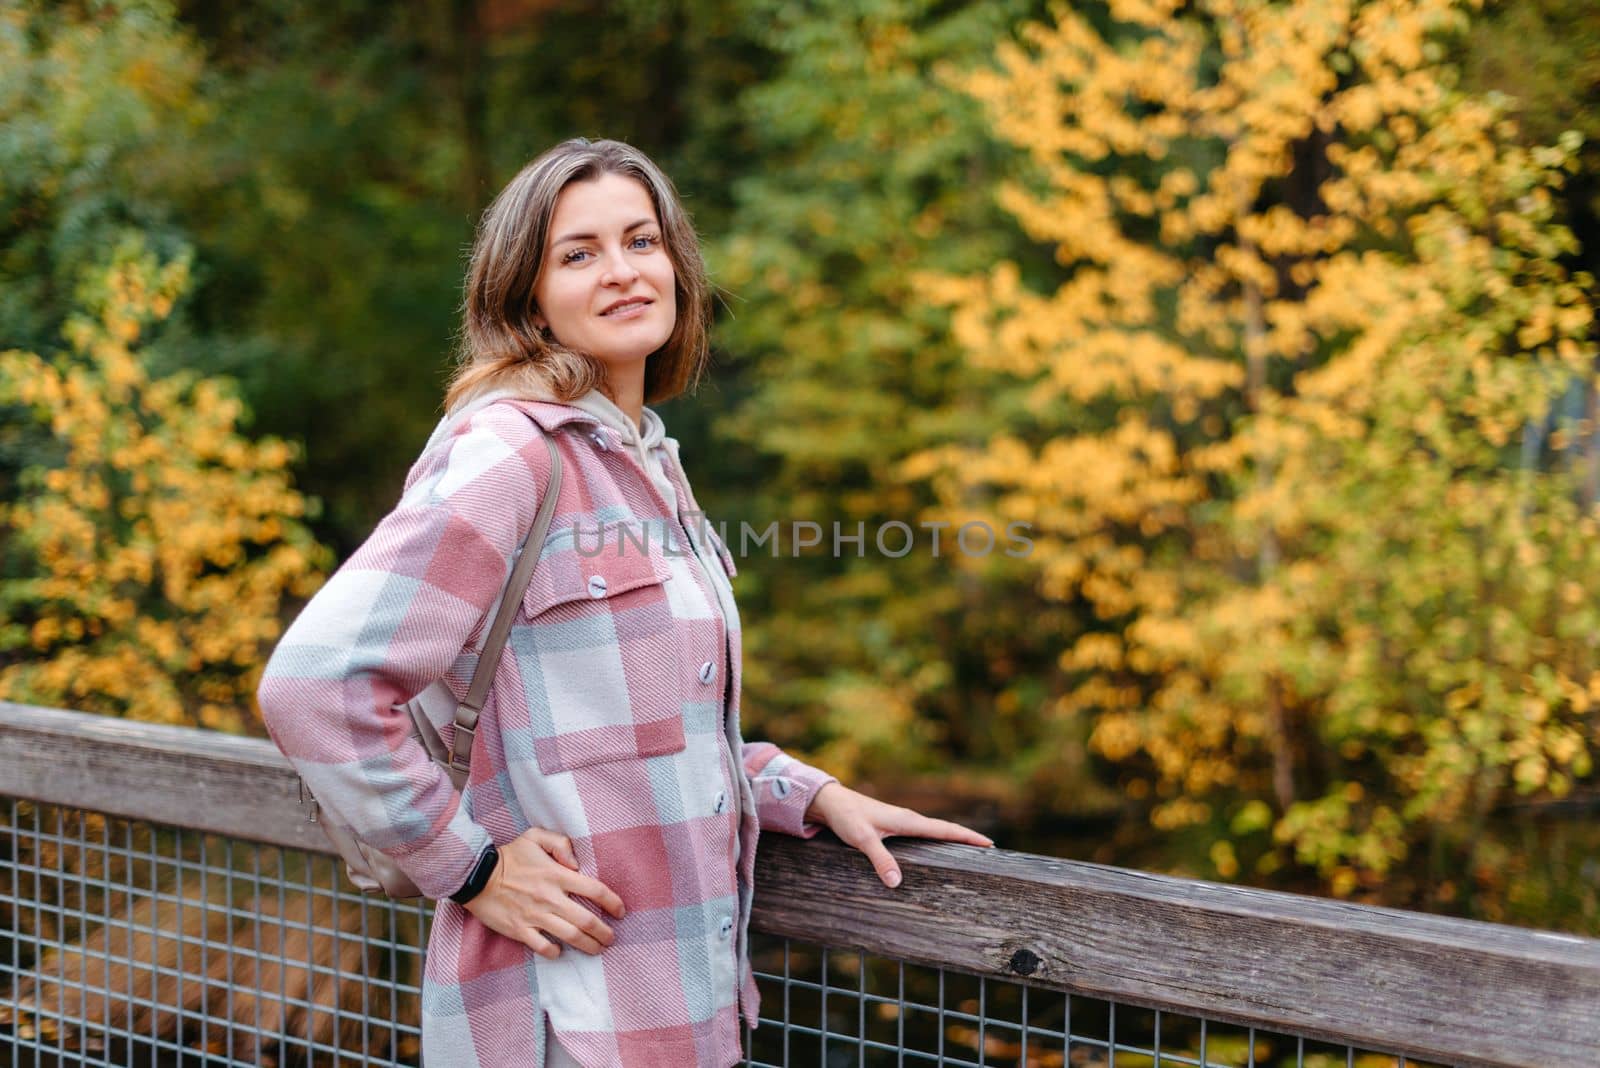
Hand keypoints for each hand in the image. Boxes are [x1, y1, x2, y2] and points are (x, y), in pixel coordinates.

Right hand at [463, 827, 625, 958]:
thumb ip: (560, 843)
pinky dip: (555, 952)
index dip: (612, 902)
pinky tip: (561, 951)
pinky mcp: (519, 930)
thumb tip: (576, 864)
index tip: (621, 911)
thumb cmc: (509, 856)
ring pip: (570, 936)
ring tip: (597, 949)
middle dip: (604, 932)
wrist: (476, 876)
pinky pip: (542, 946)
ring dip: (588, 945)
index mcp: (556, 875)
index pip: (594, 890)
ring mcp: (534, 916)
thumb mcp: (535, 837)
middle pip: (586, 920)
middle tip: (612, 938)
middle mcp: (550, 898)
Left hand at [803, 782, 993, 888]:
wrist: (830, 803)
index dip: (968, 837)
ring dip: (952, 840)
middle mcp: (909, 820)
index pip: (945, 829)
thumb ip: (880, 859)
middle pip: (945, 830)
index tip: (990, 844)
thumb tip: (897, 883)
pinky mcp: (893, 827)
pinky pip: (922, 835)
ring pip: (934, 832)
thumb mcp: (862, 839)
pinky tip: (935, 852)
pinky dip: (936, 841)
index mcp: (908, 821)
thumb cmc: (846, 817)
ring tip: (969, 853)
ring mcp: (902, 823)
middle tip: (989, 851)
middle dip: (967, 839)